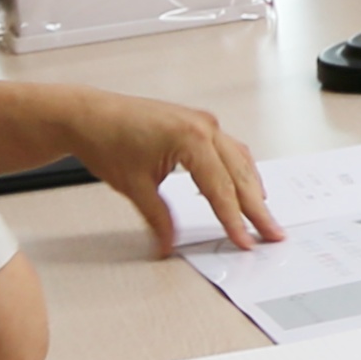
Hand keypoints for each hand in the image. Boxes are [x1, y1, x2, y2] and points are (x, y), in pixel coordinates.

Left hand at [57, 92, 277, 252]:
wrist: (88, 115)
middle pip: (240, 175)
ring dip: (252, 189)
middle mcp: (204, 127)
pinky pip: (229, 149)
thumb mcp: (134, 186)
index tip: (246, 241)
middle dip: (257, 208)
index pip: (220, 189)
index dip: (234, 220)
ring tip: (263, 215)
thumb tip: (169, 245)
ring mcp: (203, 123)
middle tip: (273, 233)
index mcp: (191, 139)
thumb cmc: (107, 139)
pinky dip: (239, 171)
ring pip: (240, 160)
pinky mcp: (197, 124)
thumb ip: (159, 218)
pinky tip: (243, 187)